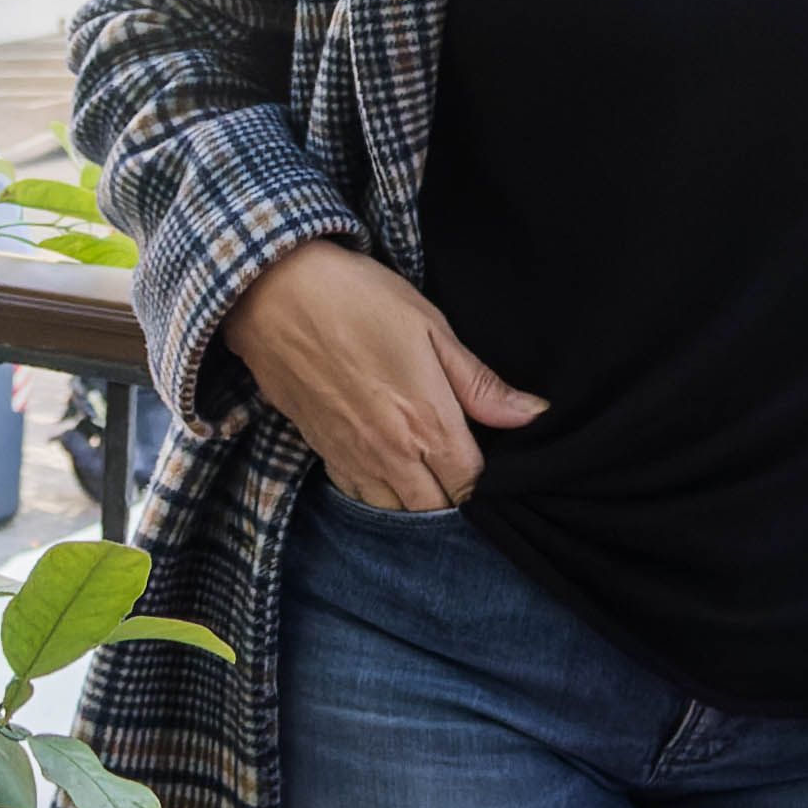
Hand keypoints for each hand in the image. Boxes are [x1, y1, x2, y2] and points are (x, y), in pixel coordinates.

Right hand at [222, 241, 544, 510]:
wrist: (275, 294)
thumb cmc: (360, 301)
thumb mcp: (431, 328)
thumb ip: (479, 384)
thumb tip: (533, 415)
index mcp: (427, 423)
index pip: (471, 485)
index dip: (488, 479)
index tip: (491, 458)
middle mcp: (390, 454)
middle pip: (435, 509)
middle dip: (454, 497)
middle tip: (462, 467)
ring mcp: (352, 458)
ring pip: (395, 512)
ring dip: (417, 502)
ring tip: (429, 474)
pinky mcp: (322, 452)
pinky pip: (359, 496)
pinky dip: (379, 493)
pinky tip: (388, 468)